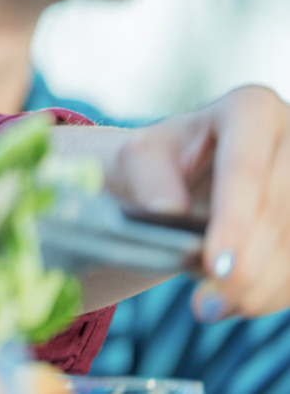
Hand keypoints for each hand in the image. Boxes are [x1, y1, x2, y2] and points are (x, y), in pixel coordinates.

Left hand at [106, 85, 289, 320]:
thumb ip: (150, 177)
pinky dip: (276, 291)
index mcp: (251, 109)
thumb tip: (168, 211)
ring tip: (214, 308)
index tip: (214, 264)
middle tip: (207, 303)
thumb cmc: (164, 161)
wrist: (189, 176)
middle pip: (281, 209)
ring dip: (263, 285)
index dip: (234, 220)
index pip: (246, 167)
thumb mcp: (141, 156)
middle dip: (247, 263)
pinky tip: (240, 304)